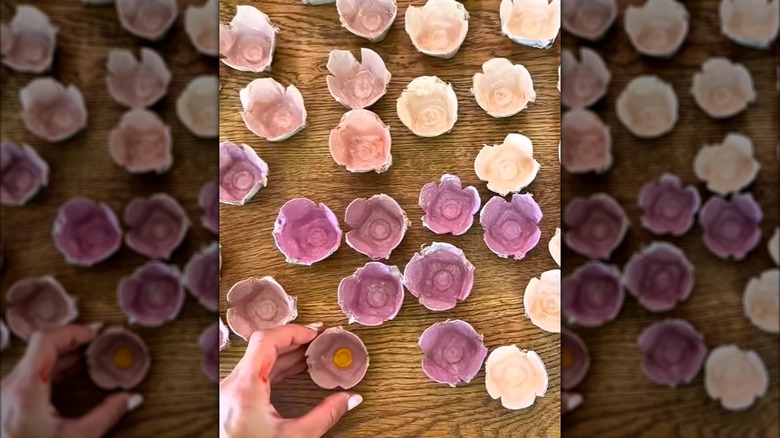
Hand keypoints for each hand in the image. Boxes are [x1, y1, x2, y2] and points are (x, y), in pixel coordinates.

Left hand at [1, 324, 142, 437]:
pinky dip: (55, 367)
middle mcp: (11, 386)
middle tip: (101, 339)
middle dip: (75, 340)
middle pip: (43, 347)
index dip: (74, 331)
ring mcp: (6, 393)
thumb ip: (106, 416)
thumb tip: (132, 399)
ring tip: (92, 355)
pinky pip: (32, 373)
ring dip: (66, 354)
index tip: (97, 334)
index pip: (46, 340)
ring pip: (37, 359)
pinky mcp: (8, 402)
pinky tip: (74, 372)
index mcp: (25, 389)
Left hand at [220, 324, 362, 437]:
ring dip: (287, 354)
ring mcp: (231, 391)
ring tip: (313, 354)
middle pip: (263, 347)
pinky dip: (278, 368)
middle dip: (294, 341)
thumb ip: (324, 416)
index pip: (265, 341)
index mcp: (244, 387)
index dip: (293, 332)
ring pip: (260, 359)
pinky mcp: (234, 400)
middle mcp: (232, 384)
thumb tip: (349, 399)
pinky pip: (256, 373)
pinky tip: (297, 370)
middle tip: (319, 340)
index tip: (315, 334)